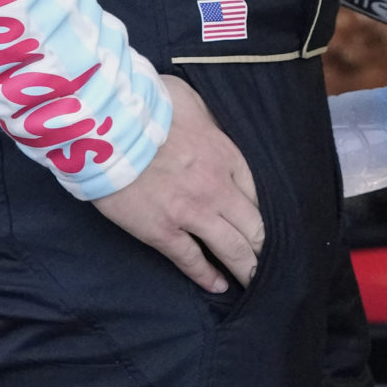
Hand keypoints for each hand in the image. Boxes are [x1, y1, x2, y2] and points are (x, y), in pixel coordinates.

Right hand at [93, 74, 263, 293]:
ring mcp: (192, 213)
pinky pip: (191, 260)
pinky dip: (207, 276)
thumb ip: (208, 118)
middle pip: (254, 227)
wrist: (109, 129)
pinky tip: (219, 286)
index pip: (260, 194)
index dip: (267, 214)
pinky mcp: (162, 232)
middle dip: (267, 247)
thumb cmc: (149, 107)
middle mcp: (218, 189)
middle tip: (277, 265)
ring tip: (257, 283)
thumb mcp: (192, 99)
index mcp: (227, 156)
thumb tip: (208, 122)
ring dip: (248, 268)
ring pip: (231, 248)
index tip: (272, 227)